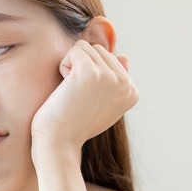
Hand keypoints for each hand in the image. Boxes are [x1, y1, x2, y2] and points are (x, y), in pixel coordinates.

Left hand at [31, 40, 137, 163]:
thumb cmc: (74, 126)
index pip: (110, 59)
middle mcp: (126, 84)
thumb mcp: (102, 105)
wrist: (59, 143)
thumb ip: (115, 82)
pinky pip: (75, 49)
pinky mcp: (91, 72)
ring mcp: (111, 77)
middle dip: (81, 67)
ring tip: (71, 92)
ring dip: (72, 66)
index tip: (86, 100)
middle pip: (99, 50)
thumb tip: (124, 56)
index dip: (90, 75)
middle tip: (76, 95)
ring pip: (87, 47)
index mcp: (132, 92)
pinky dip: (63, 66)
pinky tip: (65, 87)